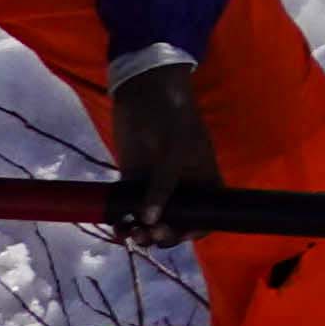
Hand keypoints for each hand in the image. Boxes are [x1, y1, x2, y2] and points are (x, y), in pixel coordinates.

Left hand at [106, 64, 218, 243]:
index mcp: (203, 179)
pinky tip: (118, 227)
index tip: (180, 233)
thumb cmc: (171, 115)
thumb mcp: (175, 148)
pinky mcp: (132, 182)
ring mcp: (155, 186)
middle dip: (165, 234)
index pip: (206, 214)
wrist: (142, 91)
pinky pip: (129, 210)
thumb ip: (163, 184)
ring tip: (132, 233)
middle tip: (151, 233)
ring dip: (143, 233)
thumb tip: (150, 220)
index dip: (196, 228)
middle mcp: (181, 187)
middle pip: (177, 223)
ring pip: (152, 221)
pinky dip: (124, 222)